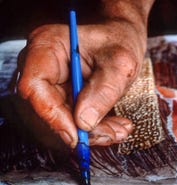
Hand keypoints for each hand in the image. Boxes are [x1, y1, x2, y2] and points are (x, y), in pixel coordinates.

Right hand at [15, 1, 153, 147]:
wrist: (124, 39)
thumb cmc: (120, 41)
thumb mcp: (121, 63)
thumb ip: (104, 91)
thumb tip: (84, 121)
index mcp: (47, 47)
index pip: (35, 87)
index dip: (53, 116)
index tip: (77, 135)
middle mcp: (43, 67)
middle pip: (47, 109)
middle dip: (79, 129)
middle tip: (109, 135)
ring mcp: (51, 84)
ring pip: (62, 120)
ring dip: (92, 133)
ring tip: (119, 131)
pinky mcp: (63, 98)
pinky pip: (74, 121)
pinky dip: (97, 129)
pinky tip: (117, 128)